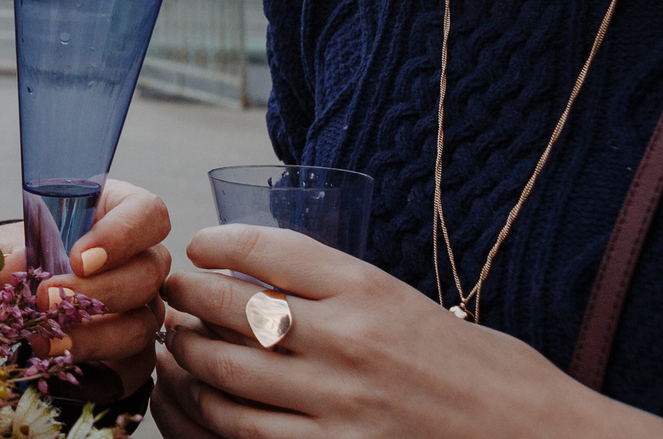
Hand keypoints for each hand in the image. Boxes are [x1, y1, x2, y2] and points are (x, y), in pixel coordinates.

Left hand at [0, 176, 170, 392]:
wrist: (7, 301)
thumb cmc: (18, 257)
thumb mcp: (5, 244)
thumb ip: (7, 250)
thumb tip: (13, 267)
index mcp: (116, 215)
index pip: (147, 214)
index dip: (122, 235)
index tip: (79, 260)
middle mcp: (140, 260)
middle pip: (148, 273)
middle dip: (98, 292)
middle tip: (47, 300)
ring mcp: (143, 306)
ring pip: (142, 322)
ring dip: (93, 336)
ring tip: (46, 340)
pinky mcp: (135, 350)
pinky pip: (134, 364)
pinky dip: (97, 368)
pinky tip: (59, 362)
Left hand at [154, 225, 662, 438]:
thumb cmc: (493, 378)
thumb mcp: (423, 310)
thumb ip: (351, 294)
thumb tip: (276, 283)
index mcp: (374, 291)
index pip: (268, 249)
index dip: (220, 243)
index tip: (201, 246)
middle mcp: (351, 342)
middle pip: (230, 308)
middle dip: (185, 299)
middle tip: (169, 295)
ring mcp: (342, 405)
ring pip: (226, 375)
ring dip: (187, 359)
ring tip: (174, 348)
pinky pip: (248, 434)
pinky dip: (212, 415)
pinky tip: (203, 403)